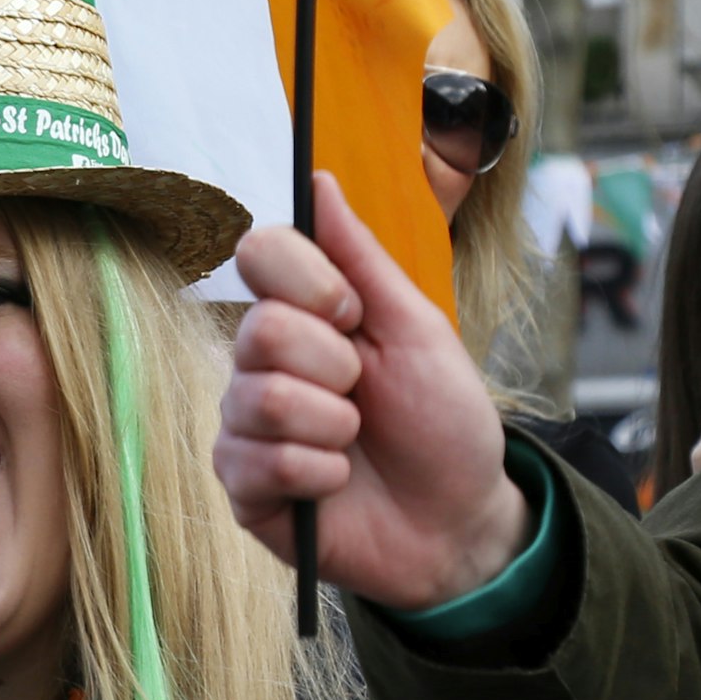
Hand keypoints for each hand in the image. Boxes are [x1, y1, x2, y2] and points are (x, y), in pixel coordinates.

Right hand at [214, 175, 534, 609]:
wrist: (458, 521)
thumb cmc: (442, 424)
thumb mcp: (418, 331)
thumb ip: (360, 258)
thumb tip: (319, 178)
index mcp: (302, 318)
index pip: (260, 255)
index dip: (310, 284)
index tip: (354, 315)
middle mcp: (261, 365)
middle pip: (259, 329)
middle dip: (335, 366)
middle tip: (364, 393)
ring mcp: (246, 426)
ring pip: (260, 399)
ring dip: (333, 426)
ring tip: (354, 444)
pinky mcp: (242, 485)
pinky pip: (262, 461)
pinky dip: (318, 474)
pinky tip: (335, 484)